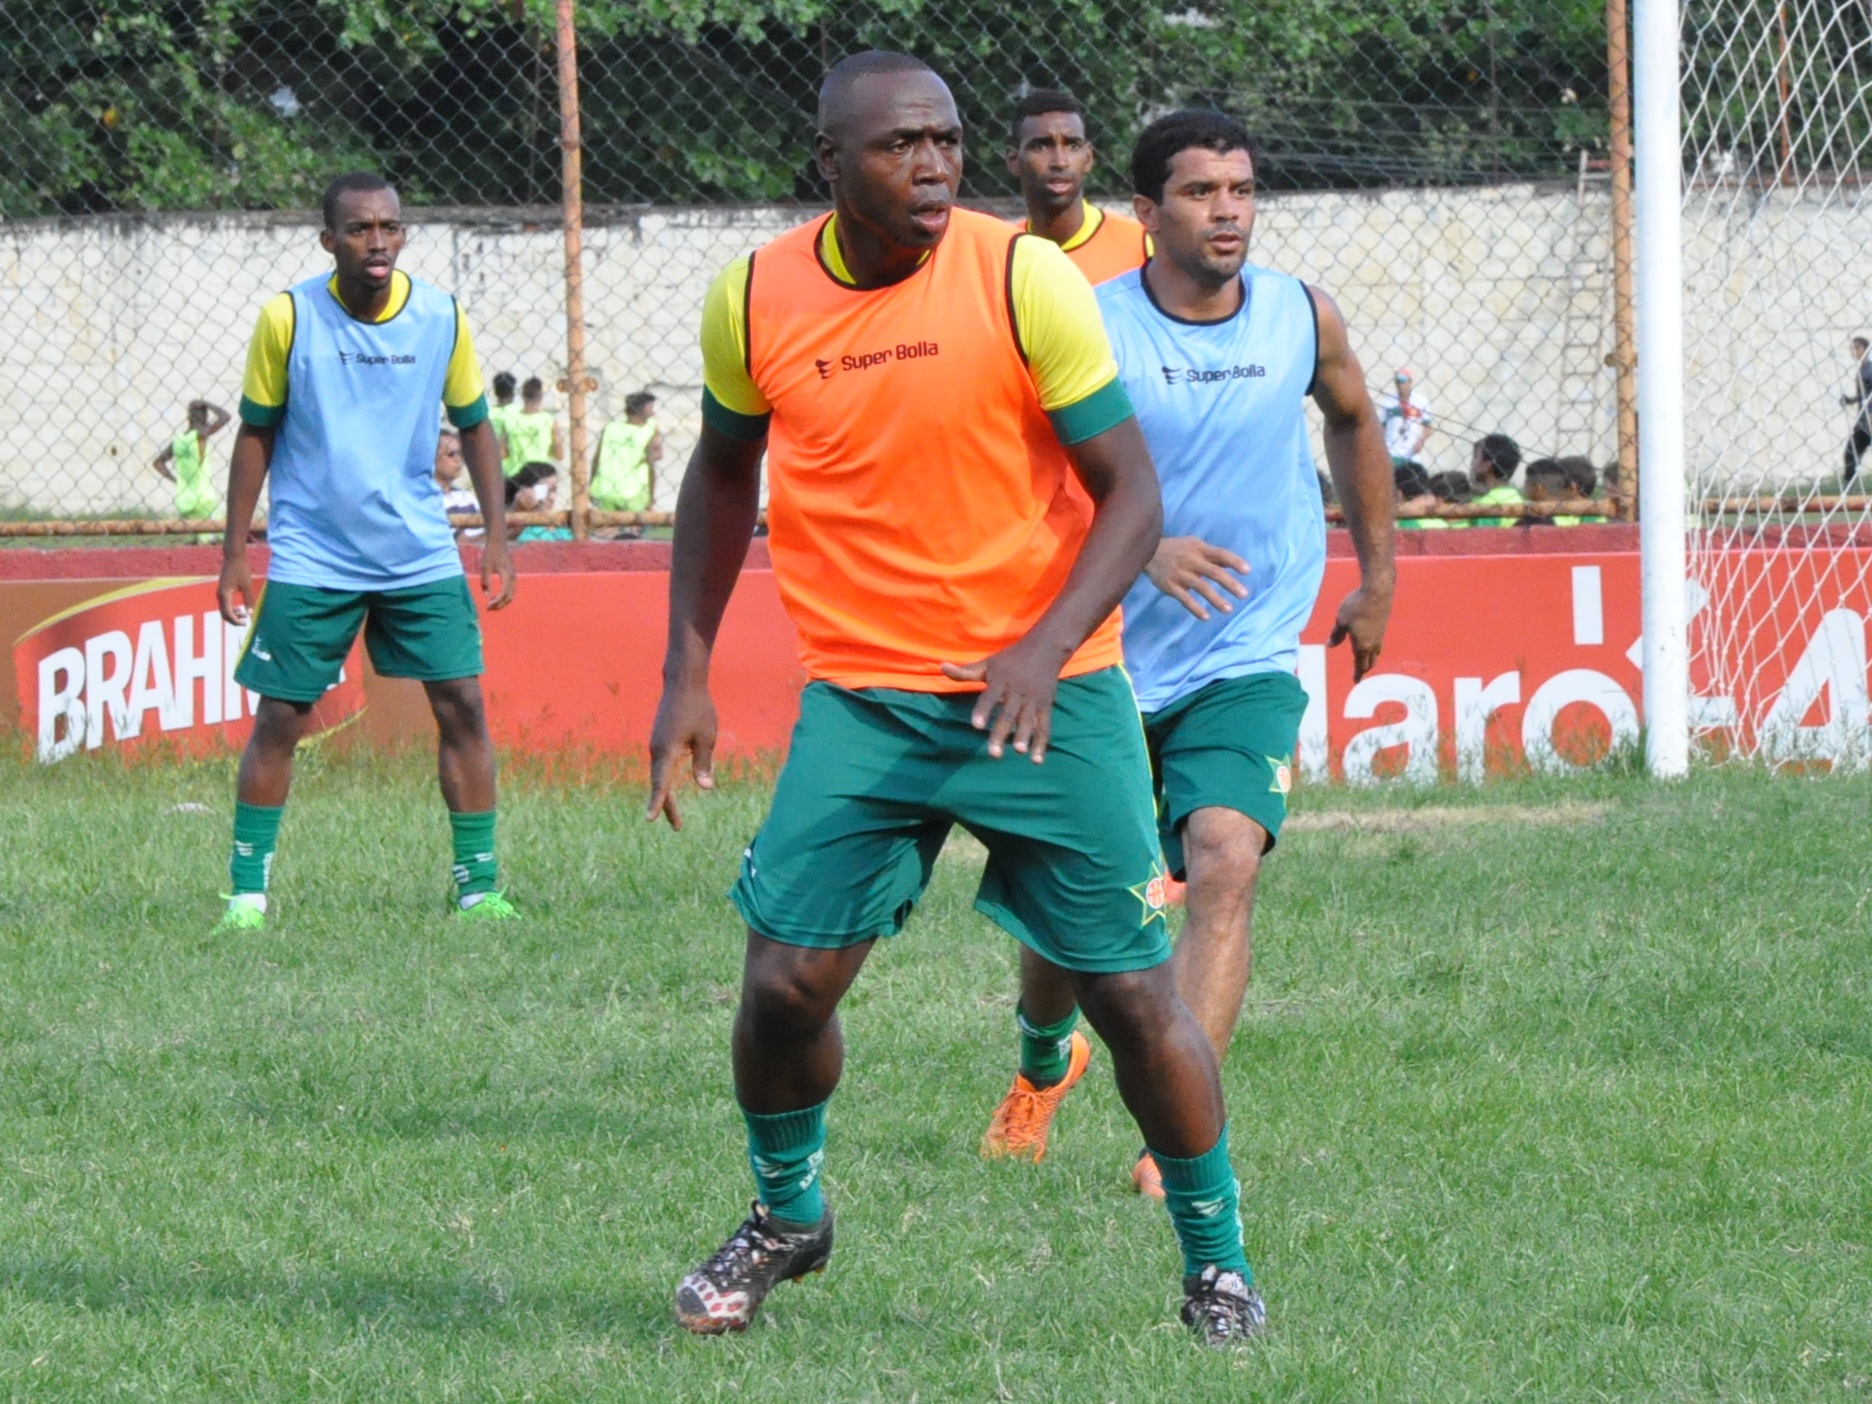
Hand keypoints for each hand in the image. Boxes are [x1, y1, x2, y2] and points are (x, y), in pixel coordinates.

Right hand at [217, 554, 253, 625]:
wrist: (233, 558)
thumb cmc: (241, 570)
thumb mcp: (247, 585)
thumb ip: (248, 599)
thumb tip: (250, 614)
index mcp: (224, 594)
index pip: (228, 613)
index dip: (236, 621)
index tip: (245, 624)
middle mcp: (220, 595)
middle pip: (223, 614)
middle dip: (234, 620)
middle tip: (245, 623)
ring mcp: (220, 593)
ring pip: (223, 610)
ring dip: (233, 615)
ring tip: (244, 615)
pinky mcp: (222, 591)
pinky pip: (224, 605)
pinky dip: (231, 610)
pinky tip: (240, 609)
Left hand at [480, 538, 516, 610]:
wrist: (498, 543)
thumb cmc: (490, 554)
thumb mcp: (484, 567)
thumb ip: (485, 582)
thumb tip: (486, 595)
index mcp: (506, 576)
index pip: (503, 594)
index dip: (496, 602)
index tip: (487, 606)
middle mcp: (512, 578)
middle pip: (509, 597)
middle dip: (499, 604)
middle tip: (489, 608)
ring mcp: (514, 577)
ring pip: (511, 595)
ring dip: (502, 601)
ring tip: (492, 604)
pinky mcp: (512, 576)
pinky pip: (510, 590)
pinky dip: (504, 596)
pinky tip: (496, 597)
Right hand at [646, 679, 716, 828]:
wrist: (683, 683)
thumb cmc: (698, 708)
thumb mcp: (706, 738)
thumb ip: (703, 763)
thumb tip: (705, 787)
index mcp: (667, 751)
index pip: (662, 783)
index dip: (658, 803)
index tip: (651, 819)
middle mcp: (657, 750)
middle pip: (660, 783)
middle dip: (666, 806)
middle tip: (678, 827)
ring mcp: (656, 744)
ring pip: (659, 775)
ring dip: (665, 794)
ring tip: (674, 814)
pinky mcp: (659, 739)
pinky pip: (660, 765)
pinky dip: (664, 780)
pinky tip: (670, 787)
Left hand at [940, 633, 1071, 762]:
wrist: (1046, 647)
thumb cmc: (1010, 659)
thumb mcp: (988, 663)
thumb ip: (965, 671)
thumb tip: (941, 667)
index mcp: (1001, 680)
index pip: (990, 697)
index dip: (983, 710)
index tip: (976, 726)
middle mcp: (1017, 690)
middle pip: (1008, 714)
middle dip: (1001, 733)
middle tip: (993, 754)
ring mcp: (1033, 699)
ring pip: (1027, 720)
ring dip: (1024, 736)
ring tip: (1018, 752)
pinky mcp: (1045, 705)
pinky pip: (1044, 726)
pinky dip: (1041, 743)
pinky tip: (1036, 760)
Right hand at [1145, 536, 1248, 620]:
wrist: (1147, 552)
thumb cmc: (1177, 549)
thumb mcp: (1194, 545)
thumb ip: (1213, 556)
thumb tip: (1234, 565)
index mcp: (1199, 549)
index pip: (1220, 554)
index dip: (1234, 562)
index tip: (1247, 571)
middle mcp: (1190, 560)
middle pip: (1213, 572)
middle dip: (1229, 584)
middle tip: (1244, 595)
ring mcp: (1180, 574)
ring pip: (1200, 587)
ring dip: (1215, 599)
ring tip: (1228, 610)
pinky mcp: (1170, 586)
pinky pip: (1184, 599)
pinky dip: (1195, 608)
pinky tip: (1206, 617)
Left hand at [1328, 583, 1391, 681]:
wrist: (1377, 591)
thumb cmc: (1356, 606)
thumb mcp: (1341, 620)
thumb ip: (1336, 634)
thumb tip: (1330, 646)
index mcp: (1362, 645)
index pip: (1359, 664)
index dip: (1357, 674)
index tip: (1356, 681)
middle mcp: (1373, 643)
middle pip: (1370, 661)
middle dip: (1364, 668)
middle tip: (1360, 674)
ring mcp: (1380, 634)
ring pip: (1376, 652)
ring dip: (1371, 659)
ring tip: (1367, 661)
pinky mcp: (1383, 625)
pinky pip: (1379, 642)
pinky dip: (1375, 648)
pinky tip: (1371, 644)